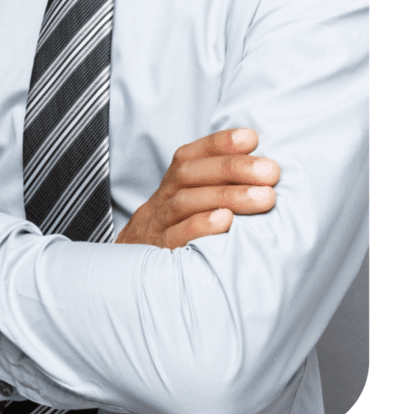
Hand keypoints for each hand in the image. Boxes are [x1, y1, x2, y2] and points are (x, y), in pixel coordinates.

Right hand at [115, 128, 278, 248]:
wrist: (142, 275)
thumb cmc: (184, 233)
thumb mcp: (194, 204)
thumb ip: (220, 186)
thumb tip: (265, 167)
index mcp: (172, 184)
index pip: (189, 156)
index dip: (218, 143)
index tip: (251, 138)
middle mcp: (163, 199)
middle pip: (188, 174)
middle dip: (232, 168)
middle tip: (271, 172)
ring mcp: (158, 225)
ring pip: (185, 202)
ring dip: (227, 196)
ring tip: (265, 198)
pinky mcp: (160, 253)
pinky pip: (176, 236)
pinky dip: (201, 225)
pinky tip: (227, 221)